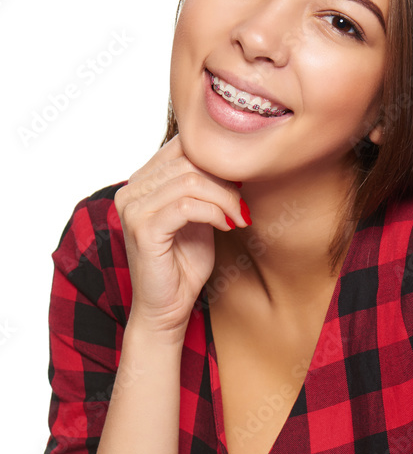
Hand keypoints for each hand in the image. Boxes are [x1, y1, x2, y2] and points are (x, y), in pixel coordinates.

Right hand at [114, 133, 249, 336]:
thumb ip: (205, 186)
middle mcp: (130, 189)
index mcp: (141, 181)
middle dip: (225, 180)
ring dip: (224, 198)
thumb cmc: (184, 264)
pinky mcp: (142, 229)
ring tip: (238, 216)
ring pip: (190, 180)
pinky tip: (227, 226)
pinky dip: (214, 212)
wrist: (167, 308)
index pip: (181, 146)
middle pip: (188, 160)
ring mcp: (132, 208)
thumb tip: (235, 158)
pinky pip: (186, 206)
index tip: (240, 182)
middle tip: (242, 204)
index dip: (216, 158)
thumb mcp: (199, 215)